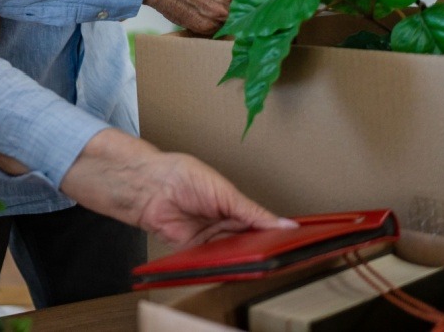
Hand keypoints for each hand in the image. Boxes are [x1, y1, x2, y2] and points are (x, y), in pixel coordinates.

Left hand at [60, 130, 292, 246]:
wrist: (148, 185)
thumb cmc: (182, 176)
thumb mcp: (224, 191)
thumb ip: (252, 211)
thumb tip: (285, 224)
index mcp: (234, 206)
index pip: (261, 225)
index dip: (276, 235)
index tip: (294, 243)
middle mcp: (224, 225)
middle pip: (250, 243)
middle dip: (263, 249)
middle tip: (280, 256)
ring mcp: (210, 240)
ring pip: (234, 256)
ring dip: (244, 259)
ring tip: (260, 261)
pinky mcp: (194, 252)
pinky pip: (213, 263)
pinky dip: (223, 265)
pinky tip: (235, 266)